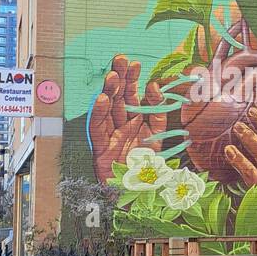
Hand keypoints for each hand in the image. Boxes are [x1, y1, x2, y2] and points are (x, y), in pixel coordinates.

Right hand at [90, 55, 166, 181]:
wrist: (140, 196)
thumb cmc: (148, 168)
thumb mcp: (158, 136)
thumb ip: (157, 111)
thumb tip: (154, 85)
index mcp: (134, 121)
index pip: (131, 96)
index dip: (132, 80)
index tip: (134, 63)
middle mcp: (120, 126)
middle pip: (118, 98)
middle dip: (118, 78)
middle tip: (120, 59)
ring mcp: (110, 137)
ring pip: (107, 110)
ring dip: (109, 92)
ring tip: (112, 76)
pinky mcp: (101, 150)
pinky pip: (98, 129)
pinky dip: (99, 114)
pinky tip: (102, 99)